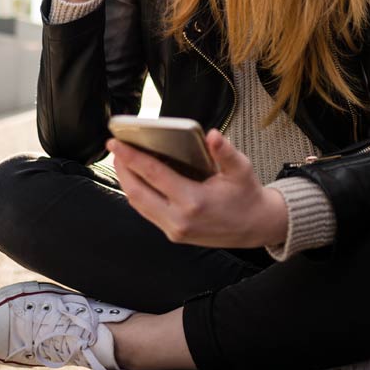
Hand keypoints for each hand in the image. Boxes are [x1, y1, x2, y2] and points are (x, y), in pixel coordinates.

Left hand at [106, 129, 288, 248]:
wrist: (255, 227)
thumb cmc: (247, 195)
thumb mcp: (241, 170)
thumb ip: (225, 152)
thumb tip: (212, 135)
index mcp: (194, 201)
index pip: (153, 175)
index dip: (131, 157)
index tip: (115, 142)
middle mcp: (179, 219)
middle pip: (137, 192)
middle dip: (122, 168)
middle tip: (114, 147)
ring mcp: (174, 230)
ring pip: (138, 204)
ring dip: (126, 181)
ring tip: (122, 159)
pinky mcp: (173, 234)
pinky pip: (147, 212)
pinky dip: (138, 193)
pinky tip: (136, 177)